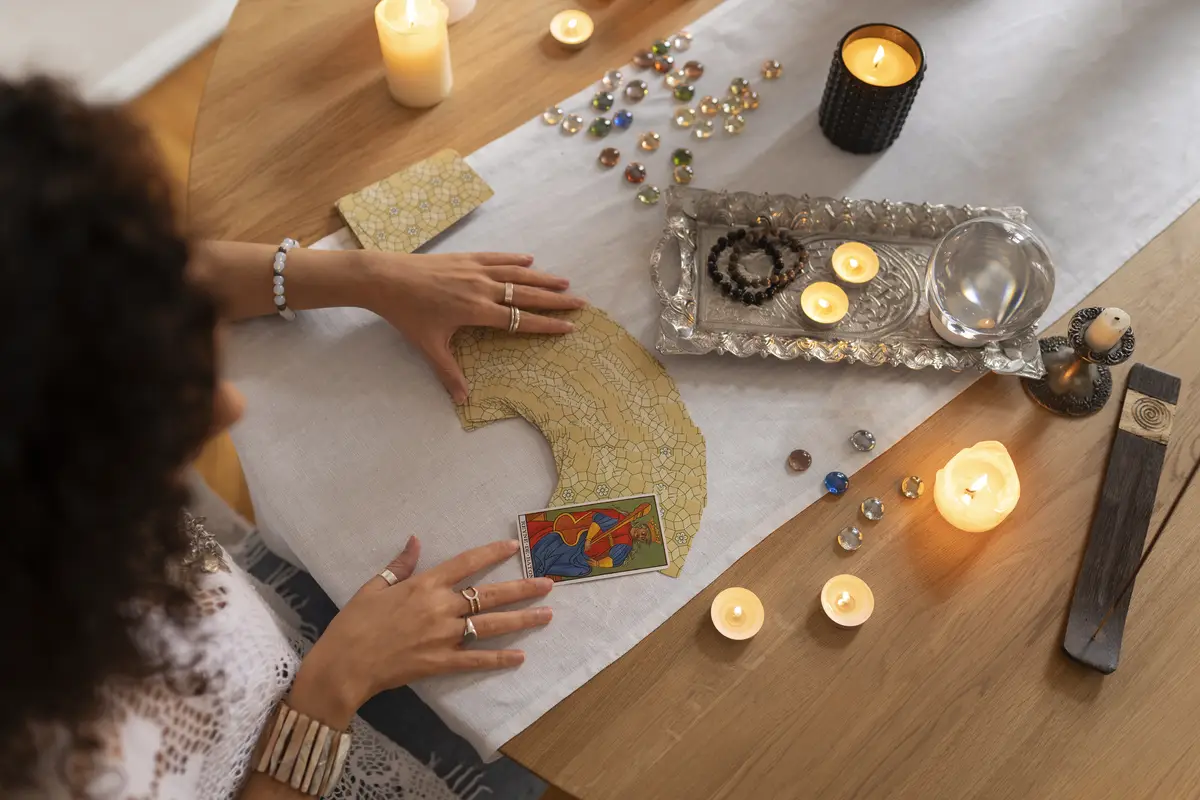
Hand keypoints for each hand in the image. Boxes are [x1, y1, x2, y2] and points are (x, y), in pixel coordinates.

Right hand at [291, 538, 552, 724]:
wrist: (344, 664)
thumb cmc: (355, 623)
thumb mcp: (374, 586)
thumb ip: (400, 564)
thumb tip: (416, 540)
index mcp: (424, 585)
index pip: (466, 563)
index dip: (492, 554)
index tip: (514, 547)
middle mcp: (440, 607)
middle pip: (490, 594)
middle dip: (522, 589)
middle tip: (548, 584)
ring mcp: (443, 636)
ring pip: (491, 625)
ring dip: (522, 620)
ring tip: (547, 616)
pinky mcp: (441, 662)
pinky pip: (476, 660)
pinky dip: (499, 660)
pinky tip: (519, 657)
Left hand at [363, 251, 586, 403]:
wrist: (386, 278)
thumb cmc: (408, 314)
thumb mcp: (429, 346)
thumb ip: (449, 372)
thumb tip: (463, 400)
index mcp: (477, 311)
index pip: (520, 320)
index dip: (546, 324)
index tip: (568, 327)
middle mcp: (482, 288)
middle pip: (527, 295)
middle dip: (555, 300)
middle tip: (579, 302)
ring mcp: (475, 270)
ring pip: (517, 273)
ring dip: (542, 278)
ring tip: (564, 281)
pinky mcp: (466, 258)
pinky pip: (497, 258)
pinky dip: (515, 259)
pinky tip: (530, 259)